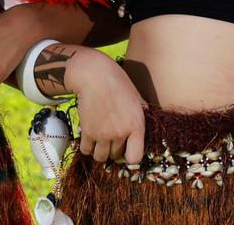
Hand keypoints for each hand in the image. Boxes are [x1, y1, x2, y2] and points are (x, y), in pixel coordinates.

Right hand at [66, 48, 146, 164]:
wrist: (95, 76)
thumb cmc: (118, 84)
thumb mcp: (138, 99)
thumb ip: (143, 116)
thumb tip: (147, 131)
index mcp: (137, 125)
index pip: (135, 158)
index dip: (131, 155)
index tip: (127, 150)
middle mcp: (120, 133)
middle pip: (116, 156)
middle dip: (114, 148)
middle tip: (112, 136)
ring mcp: (102, 134)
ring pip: (100, 157)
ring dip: (100, 150)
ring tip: (101, 139)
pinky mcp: (87, 132)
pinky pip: (86, 151)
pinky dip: (87, 146)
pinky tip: (90, 136)